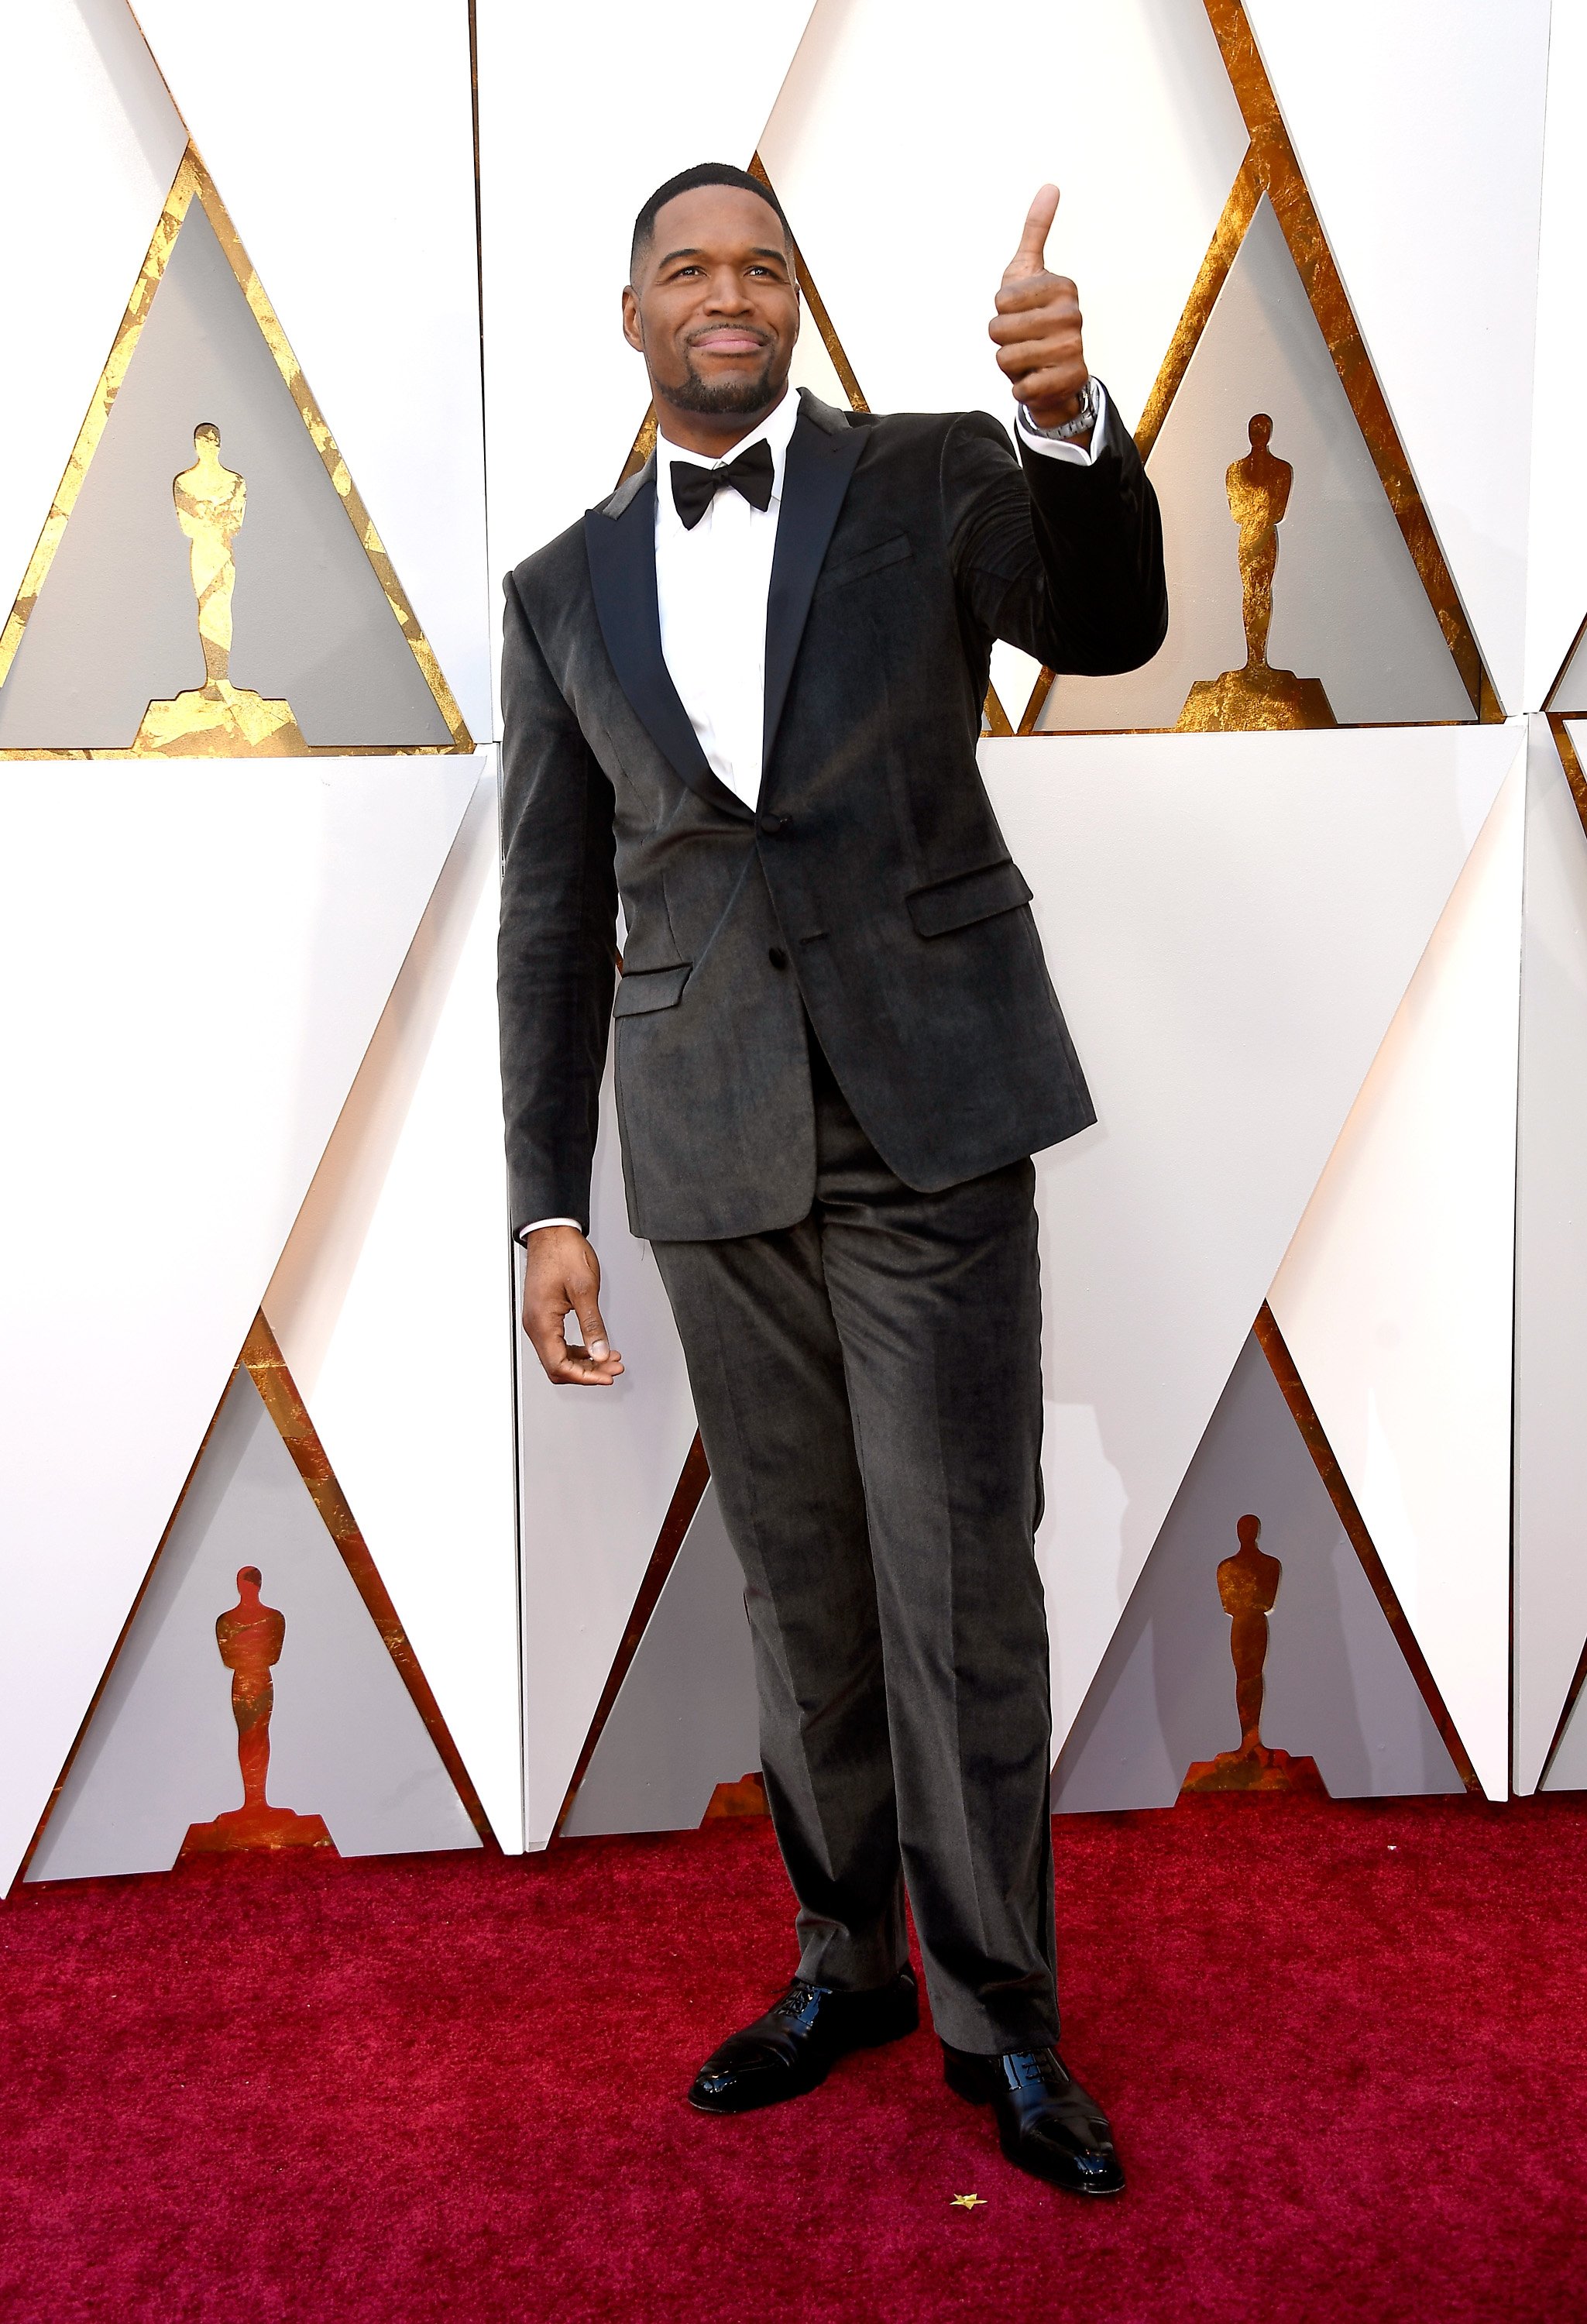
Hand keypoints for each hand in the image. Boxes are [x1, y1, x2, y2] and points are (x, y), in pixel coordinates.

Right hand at [521, 1224, 624, 1386]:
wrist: (552, 1233)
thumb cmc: (563, 1253)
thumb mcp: (585, 1290)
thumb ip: (593, 1325)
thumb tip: (600, 1352)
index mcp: (542, 1321)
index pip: (559, 1365)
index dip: (585, 1376)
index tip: (606, 1375)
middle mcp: (535, 1324)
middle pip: (557, 1366)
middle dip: (587, 1371)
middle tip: (613, 1367)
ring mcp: (537, 1320)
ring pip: (558, 1356)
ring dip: (584, 1362)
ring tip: (609, 1358)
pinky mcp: (543, 1315)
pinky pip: (557, 1343)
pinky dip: (577, 1350)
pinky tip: (595, 1347)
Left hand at [989, 184, 1089, 434]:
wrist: (1055, 370)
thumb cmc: (1033, 316)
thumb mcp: (1028, 271)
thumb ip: (1036, 230)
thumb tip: (1050, 186)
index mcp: (1062, 287)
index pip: (1001, 301)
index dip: (1000, 311)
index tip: (1019, 313)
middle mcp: (1072, 315)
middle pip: (998, 330)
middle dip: (1001, 340)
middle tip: (1021, 340)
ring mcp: (1073, 349)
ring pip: (1006, 359)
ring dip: (1009, 365)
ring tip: (1028, 359)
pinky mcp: (1070, 381)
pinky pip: (1021, 388)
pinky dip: (1020, 389)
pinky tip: (1035, 381)